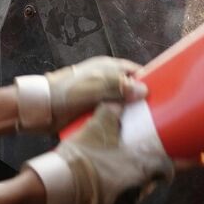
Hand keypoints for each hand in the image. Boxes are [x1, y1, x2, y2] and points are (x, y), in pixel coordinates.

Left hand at [15, 56, 145, 131]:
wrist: (39, 109)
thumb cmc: (66, 92)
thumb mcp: (94, 86)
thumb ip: (118, 86)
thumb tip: (143, 90)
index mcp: (107, 68)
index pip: (135, 71)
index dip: (148, 80)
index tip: (164, 93)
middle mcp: (105, 82)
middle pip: (130, 90)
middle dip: (141, 101)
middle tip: (158, 116)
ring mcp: (98, 98)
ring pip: (121, 106)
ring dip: (130, 115)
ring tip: (148, 129)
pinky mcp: (92, 113)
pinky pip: (110, 118)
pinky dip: (118, 124)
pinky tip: (128, 135)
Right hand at [23, 102, 177, 203]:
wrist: (57, 186)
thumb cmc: (81, 157)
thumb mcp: (97, 126)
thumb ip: (113, 112)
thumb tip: (119, 102)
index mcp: (143, 167)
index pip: (172, 167)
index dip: (185, 162)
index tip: (196, 159)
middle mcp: (138, 189)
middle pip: (152, 180)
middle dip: (148, 171)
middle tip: (138, 159)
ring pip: (133, 193)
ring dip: (128, 183)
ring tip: (111, 170)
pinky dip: (111, 196)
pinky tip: (98, 186)